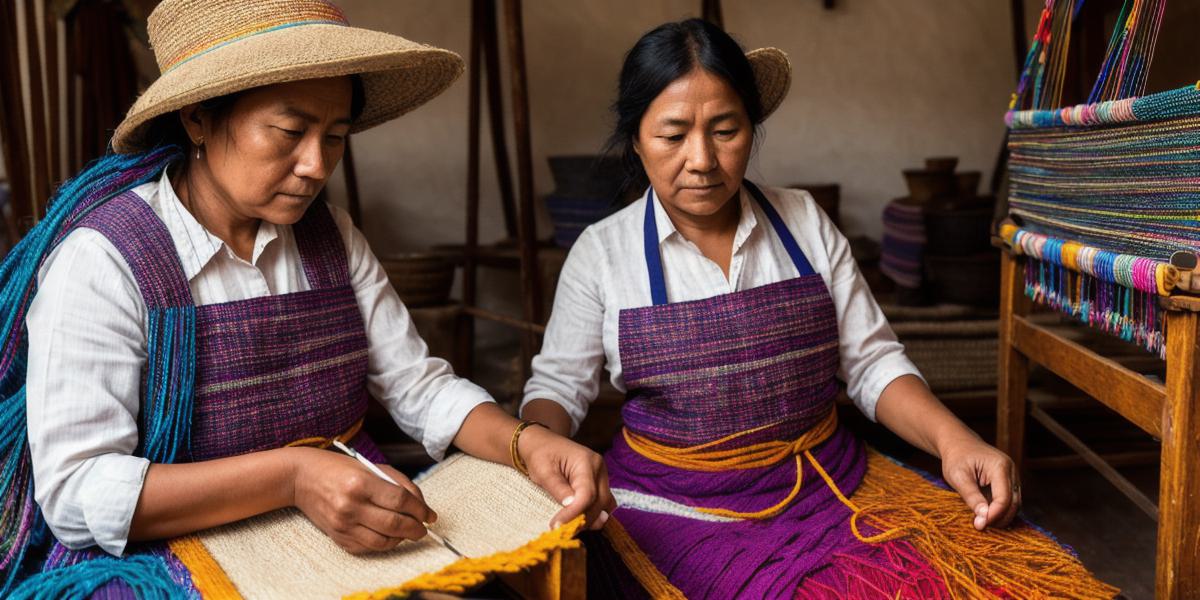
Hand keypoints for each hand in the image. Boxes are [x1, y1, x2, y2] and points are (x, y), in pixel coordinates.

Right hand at [287, 447, 435, 553]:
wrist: (303, 479)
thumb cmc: (340, 469)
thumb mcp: (372, 466)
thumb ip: (399, 483)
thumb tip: (422, 506)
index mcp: (361, 483)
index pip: (400, 501)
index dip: (420, 510)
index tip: (430, 515)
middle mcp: (351, 505)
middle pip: (395, 524)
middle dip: (416, 529)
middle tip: (423, 528)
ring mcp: (343, 524)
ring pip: (383, 541)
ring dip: (402, 539)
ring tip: (408, 532)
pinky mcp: (338, 537)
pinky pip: (368, 547)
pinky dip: (384, 543)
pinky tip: (390, 535)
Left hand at [517, 425, 615, 530]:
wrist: (541, 443)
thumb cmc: (540, 454)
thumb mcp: (543, 471)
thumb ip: (558, 488)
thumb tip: (571, 505)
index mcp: (587, 461)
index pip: (587, 494)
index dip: (574, 513)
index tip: (556, 526)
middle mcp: (599, 468)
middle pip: (599, 502)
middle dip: (581, 519)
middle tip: (559, 530)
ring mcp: (602, 476)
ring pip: (604, 505)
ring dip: (589, 519)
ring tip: (568, 526)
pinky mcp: (599, 484)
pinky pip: (603, 503)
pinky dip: (593, 514)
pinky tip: (578, 520)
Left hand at [938, 435, 1019, 530]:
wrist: (958, 443)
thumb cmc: (956, 457)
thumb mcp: (958, 477)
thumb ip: (971, 497)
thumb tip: (983, 519)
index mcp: (1000, 466)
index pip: (1004, 498)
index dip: (994, 514)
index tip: (979, 525)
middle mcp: (1011, 470)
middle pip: (1014, 503)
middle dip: (999, 518)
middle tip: (981, 526)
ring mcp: (1012, 475)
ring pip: (1014, 503)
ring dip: (1001, 516)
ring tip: (982, 522)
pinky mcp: (1008, 481)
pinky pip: (1009, 499)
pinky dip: (1000, 510)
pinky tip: (986, 515)